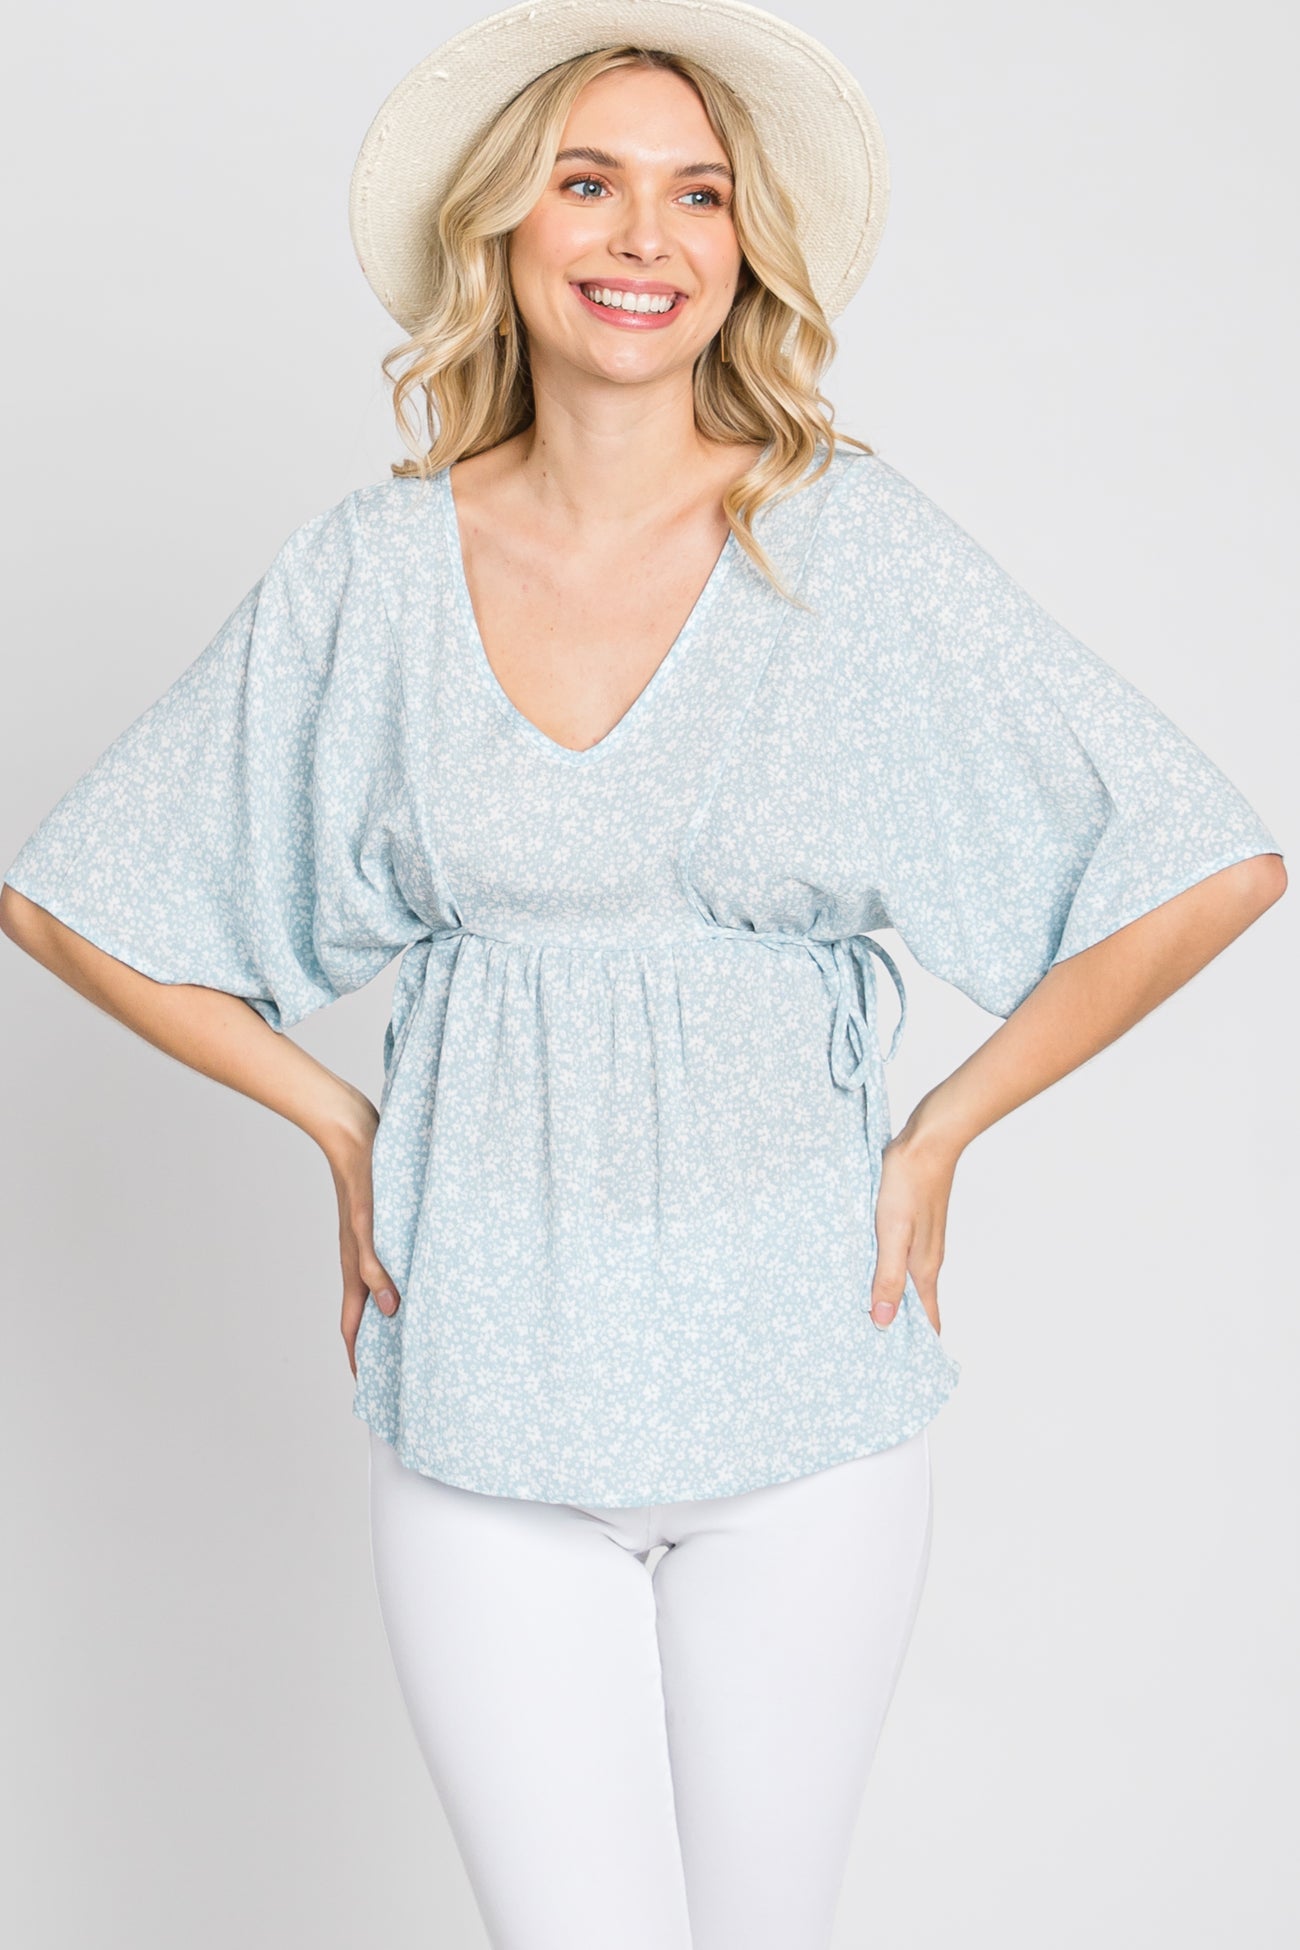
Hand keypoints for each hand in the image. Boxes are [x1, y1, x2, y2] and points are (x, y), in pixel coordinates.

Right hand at [321, 1094, 401, 1377]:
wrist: (356, 1133)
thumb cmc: (363, 1179)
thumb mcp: (370, 1228)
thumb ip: (378, 1268)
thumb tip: (393, 1310)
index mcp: (354, 1268)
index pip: (354, 1326)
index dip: (361, 1358)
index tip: (371, 1387)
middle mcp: (362, 1260)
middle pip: (370, 1313)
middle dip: (382, 1342)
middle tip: (404, 1366)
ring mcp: (373, 1243)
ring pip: (384, 1287)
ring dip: (398, 1311)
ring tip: (422, 1331)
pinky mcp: (386, 1225)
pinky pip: (395, 1262)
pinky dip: (407, 1279)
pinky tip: (429, 1278)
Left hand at [867, 1118, 959, 1334]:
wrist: (927, 1141)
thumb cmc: (908, 1183)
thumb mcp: (892, 1232)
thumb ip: (887, 1275)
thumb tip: (884, 1320)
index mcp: (924, 1268)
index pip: (928, 1320)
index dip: (914, 1345)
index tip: (895, 1366)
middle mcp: (926, 1260)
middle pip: (917, 1305)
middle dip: (898, 1326)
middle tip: (868, 1346)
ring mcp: (921, 1242)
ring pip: (906, 1281)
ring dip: (890, 1298)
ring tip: (862, 1314)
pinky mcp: (912, 1225)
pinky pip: (899, 1259)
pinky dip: (885, 1273)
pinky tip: (865, 1270)